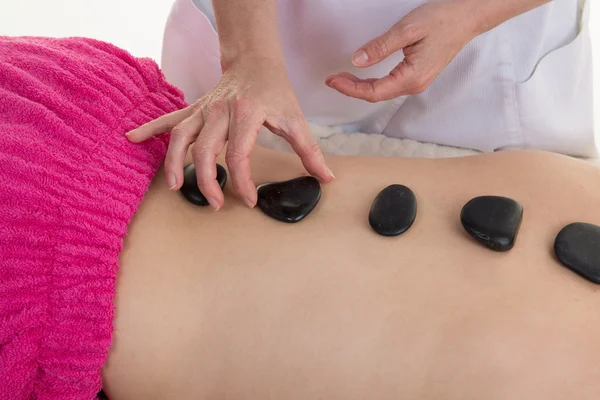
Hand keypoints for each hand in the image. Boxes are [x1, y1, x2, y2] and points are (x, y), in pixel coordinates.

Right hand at [127, 57, 333, 209]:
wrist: (255, 62)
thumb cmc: (275, 92)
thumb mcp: (296, 119)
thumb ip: (310, 151)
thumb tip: (325, 178)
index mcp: (247, 113)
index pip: (240, 153)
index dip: (243, 181)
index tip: (250, 199)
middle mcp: (220, 111)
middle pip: (205, 149)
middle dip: (208, 180)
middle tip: (216, 203)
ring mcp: (203, 110)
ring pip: (180, 137)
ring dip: (174, 162)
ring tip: (175, 187)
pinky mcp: (194, 110)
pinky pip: (168, 120)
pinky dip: (150, 128)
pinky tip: (132, 138)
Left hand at [325, 0, 478, 101]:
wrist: (467, 17)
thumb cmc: (442, 20)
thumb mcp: (407, 30)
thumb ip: (381, 47)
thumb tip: (357, 60)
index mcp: (412, 77)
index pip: (374, 92)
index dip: (350, 88)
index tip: (333, 80)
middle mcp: (415, 85)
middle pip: (376, 95)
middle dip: (351, 89)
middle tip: (331, 79)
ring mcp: (417, 82)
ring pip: (382, 91)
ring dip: (360, 87)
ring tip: (341, 78)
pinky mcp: (417, 76)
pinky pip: (389, 85)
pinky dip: (372, 83)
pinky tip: (361, 77)